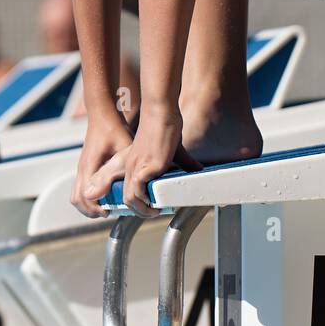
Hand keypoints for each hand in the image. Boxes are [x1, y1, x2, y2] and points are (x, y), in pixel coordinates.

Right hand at [71, 112, 132, 217]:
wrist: (103, 116)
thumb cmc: (114, 130)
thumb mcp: (122, 150)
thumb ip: (117, 171)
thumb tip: (112, 191)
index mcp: (89, 167)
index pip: (84, 197)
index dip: (95, 209)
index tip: (109, 211)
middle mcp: (81, 169)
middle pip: (76, 200)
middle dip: (90, 211)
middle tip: (108, 211)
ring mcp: (80, 169)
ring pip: (76, 196)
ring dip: (88, 205)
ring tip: (106, 206)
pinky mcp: (83, 168)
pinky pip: (79, 189)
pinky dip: (88, 198)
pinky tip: (104, 195)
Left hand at [83, 108, 202, 217]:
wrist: (161, 112)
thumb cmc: (166, 128)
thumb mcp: (174, 150)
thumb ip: (184, 162)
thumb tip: (198, 170)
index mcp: (133, 165)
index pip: (128, 191)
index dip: (138, 204)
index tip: (152, 207)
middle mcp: (131, 168)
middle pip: (126, 199)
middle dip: (140, 211)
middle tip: (155, 212)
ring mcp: (137, 167)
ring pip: (130, 198)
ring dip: (143, 209)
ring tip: (157, 210)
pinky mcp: (147, 166)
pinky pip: (138, 189)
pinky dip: (146, 199)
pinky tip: (158, 201)